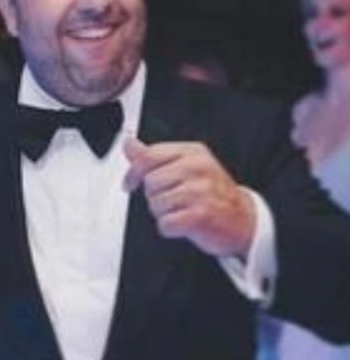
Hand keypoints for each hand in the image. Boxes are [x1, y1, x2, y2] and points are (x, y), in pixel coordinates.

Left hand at [123, 137, 254, 258]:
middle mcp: (198, 168)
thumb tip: (129, 144)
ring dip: (164, 213)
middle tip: (174, 201)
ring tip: (183, 211)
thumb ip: (154, 157)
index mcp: (192, 152)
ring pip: (155, 204)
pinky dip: (170, 228)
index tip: (130, 184)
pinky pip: (165, 224)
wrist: (245, 220)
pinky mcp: (201, 216)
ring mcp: (201, 191)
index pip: (149, 156)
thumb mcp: (185, 166)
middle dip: (155, 196)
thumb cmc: (212, 193)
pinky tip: (185, 224)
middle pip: (150, 183)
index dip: (133, 173)